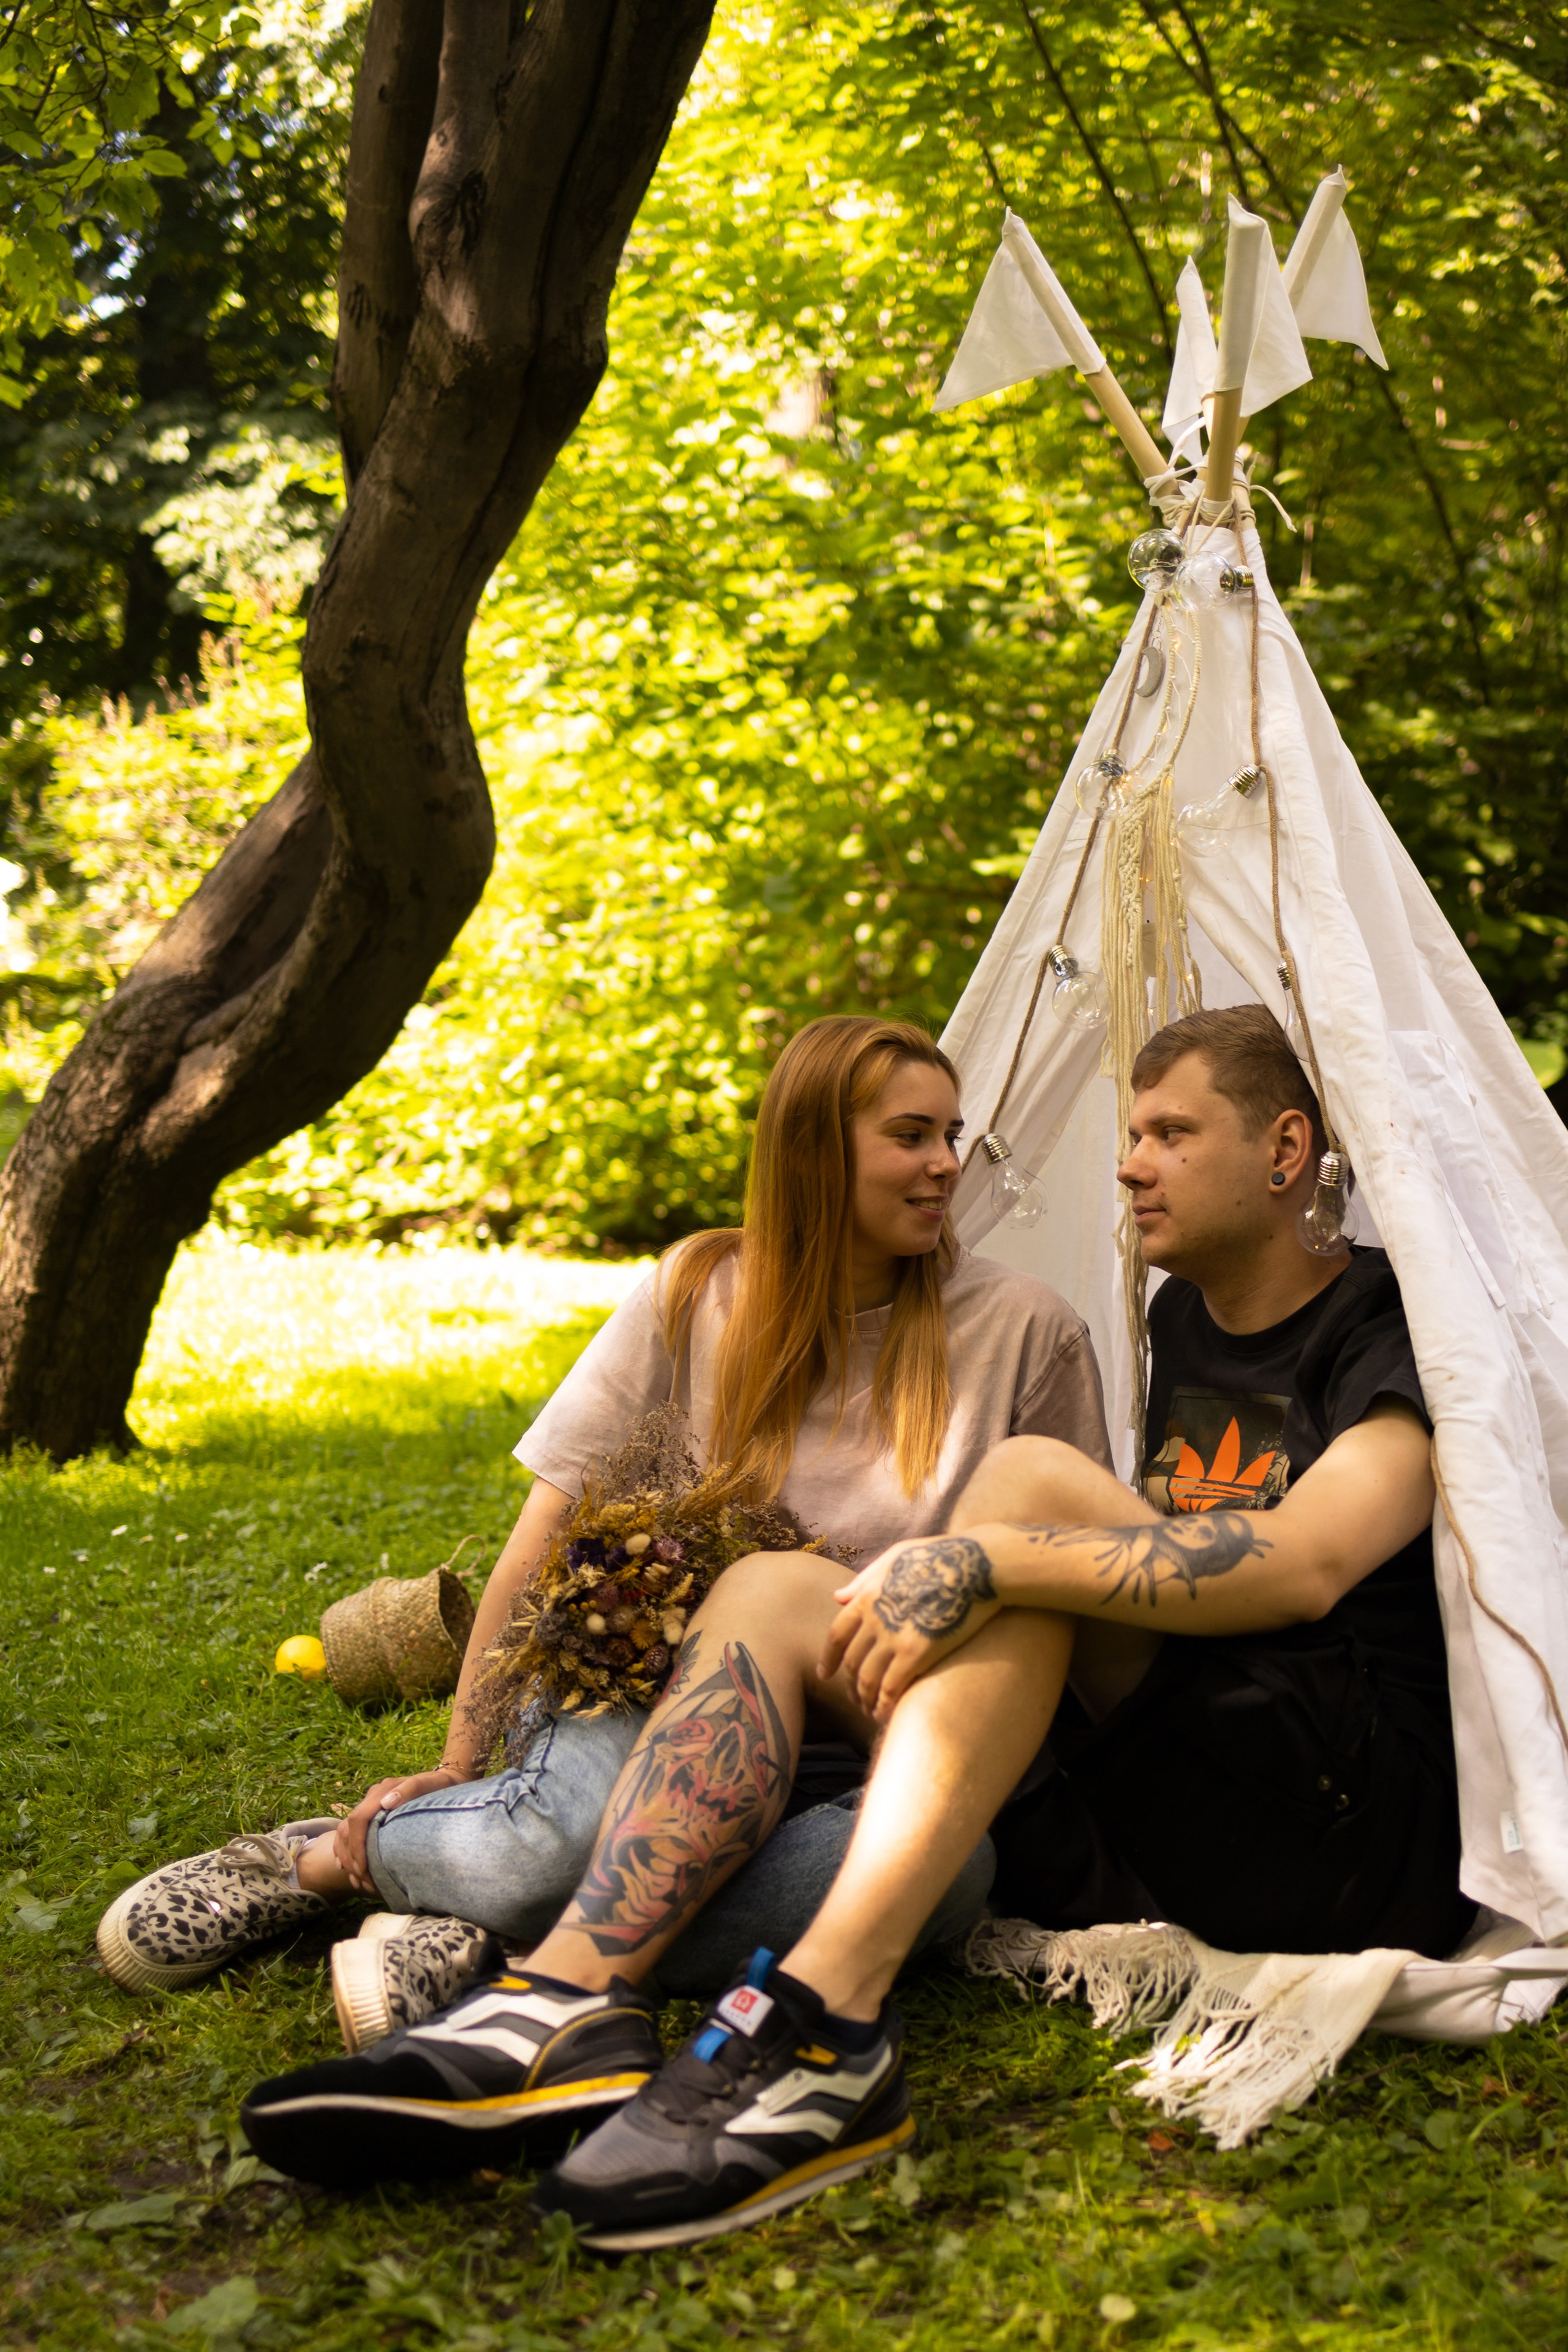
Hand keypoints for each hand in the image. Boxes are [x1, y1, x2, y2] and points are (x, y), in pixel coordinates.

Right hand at [332, 1767, 472, 1893]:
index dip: (357, 1845)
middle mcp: (372, 1797)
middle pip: (348, 1829)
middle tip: (364, 1881)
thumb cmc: (440, 1787)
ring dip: (348, 1858)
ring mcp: (371, 1806)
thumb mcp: (430, 1785)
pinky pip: (351, 1834)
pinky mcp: (373, 1815)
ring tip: (359, 1881)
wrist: (447, 1780)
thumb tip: (387, 1802)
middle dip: (352, 1857)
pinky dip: (348, 1853)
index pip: (359, 1819)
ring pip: (345, 1833)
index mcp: (382, 1791)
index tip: (364, 1869)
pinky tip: (351, 1871)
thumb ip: (411, 1789)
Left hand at [820, 1533, 1000, 1723]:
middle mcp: (875, 1620)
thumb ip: (864, 1580)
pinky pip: (891, 1688)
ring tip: (869, 1711)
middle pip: (851, 1662)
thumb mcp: (894, 1557)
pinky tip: (884, 1715)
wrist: (975, 1566)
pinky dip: (884, 1705)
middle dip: (849, 1685)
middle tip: (853, 1699)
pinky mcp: (917, 1654)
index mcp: (867, 1597)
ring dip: (865, 1699)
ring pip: (867, 1680)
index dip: (828, 1659)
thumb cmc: (939, 1557)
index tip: (824, 1674)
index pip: (836, 1636)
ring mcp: (894, 1638)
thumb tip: (837, 1598)